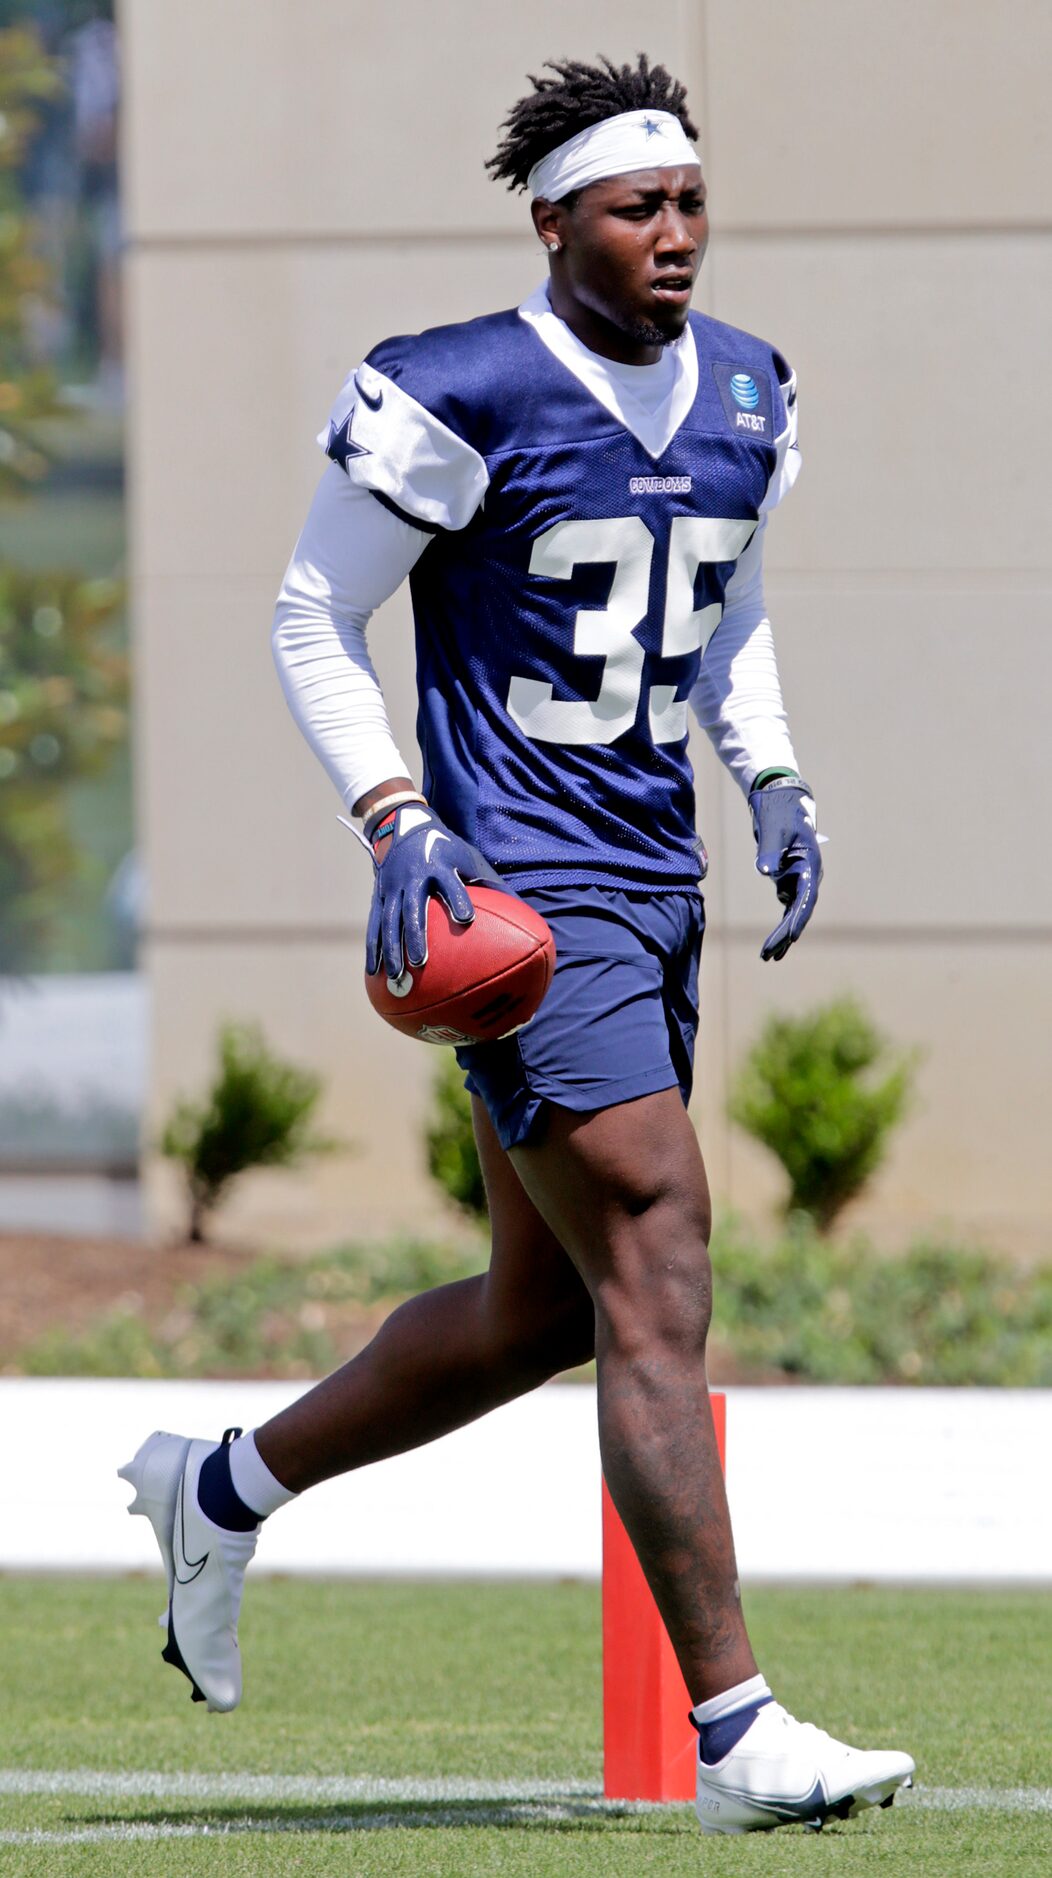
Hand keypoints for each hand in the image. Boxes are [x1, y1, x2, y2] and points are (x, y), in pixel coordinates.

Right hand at [364, 802, 506, 978]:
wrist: (404, 826)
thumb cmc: (447, 849)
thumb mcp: (469, 858)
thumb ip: (490, 883)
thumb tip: (523, 910)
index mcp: (439, 867)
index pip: (450, 884)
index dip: (457, 899)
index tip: (466, 919)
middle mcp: (414, 877)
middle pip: (413, 909)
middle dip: (416, 935)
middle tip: (420, 962)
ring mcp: (394, 887)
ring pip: (390, 921)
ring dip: (392, 948)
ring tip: (397, 976)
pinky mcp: (379, 896)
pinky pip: (375, 924)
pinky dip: (374, 948)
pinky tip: (375, 972)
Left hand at [749, 776, 822, 962]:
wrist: (779, 798)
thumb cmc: (777, 811)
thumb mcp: (771, 828)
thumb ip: (769, 850)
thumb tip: (765, 872)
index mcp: (809, 863)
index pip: (805, 898)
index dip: (798, 919)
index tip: (790, 937)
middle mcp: (808, 874)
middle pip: (799, 911)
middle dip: (785, 934)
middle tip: (769, 955)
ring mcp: (800, 878)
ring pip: (793, 912)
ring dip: (783, 934)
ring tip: (769, 957)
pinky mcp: (790, 879)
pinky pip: (787, 907)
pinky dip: (781, 924)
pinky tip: (773, 944)